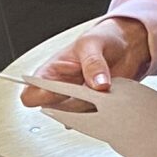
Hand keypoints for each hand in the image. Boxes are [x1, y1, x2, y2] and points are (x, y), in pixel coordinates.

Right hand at [20, 15, 148, 109]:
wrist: (125, 44)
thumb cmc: (101, 39)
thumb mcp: (92, 44)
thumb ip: (93, 64)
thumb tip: (98, 84)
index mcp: (49, 73)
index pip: (31, 95)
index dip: (43, 96)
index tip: (63, 90)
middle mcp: (59, 90)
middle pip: (54, 110)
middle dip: (73, 102)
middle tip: (90, 86)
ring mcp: (76, 100)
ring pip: (75, 117)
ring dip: (91, 106)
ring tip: (102, 86)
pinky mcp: (93, 107)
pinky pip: (93, 118)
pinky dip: (103, 110)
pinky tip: (110, 94)